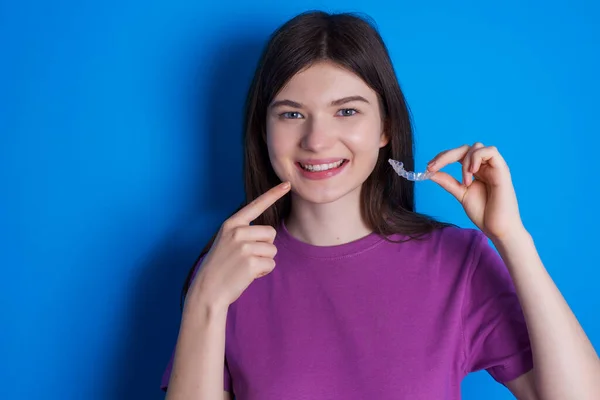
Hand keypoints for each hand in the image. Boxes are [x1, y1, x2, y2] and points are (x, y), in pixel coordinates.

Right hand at [186, 182, 290, 309]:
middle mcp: (238, 232)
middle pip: (271, 233)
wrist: (207, 290)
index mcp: (231, 224)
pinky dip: (263, 272)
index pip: (256, 205)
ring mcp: (244, 247)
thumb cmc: (220, 266)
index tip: (287, 184)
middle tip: (247, 257)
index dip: (273, 194)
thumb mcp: (226, 241)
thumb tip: (268, 234)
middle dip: (265, 247)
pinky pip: (271, 264)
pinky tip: (248, 275)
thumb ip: (244, 233)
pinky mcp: (251, 262)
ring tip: (246, 266)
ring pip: (272, 249)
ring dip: (264, 260)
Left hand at [426, 143, 524, 240]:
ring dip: (464, 161)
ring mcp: (495, 167)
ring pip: (477, 147)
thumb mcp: (461, 193)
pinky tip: (472, 173)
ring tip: (465, 182)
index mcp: (476, 170)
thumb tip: (430, 172)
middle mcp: (485, 166)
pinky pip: (491, 151)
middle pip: (465, 148)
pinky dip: (477, 158)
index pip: (458, 154)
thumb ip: (447, 181)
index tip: (428, 167)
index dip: (442, 157)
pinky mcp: (503, 170)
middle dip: (446, 155)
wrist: (498, 229)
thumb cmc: (484, 213)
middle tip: (433, 167)